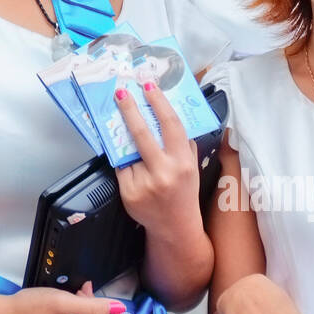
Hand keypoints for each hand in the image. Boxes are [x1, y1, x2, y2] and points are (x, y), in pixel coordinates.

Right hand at [0, 281, 123, 313]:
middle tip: (75, 293)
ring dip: (85, 311)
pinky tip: (67, 307)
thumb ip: (93, 306)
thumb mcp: (63, 302)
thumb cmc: (28, 309)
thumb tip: (120, 309)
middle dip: (92, 309)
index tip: (82, 294)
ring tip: (69, 298)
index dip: (99, 308)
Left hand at [112, 83, 201, 231]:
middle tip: (121, 93)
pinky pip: (121, 168)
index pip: (170, 125)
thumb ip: (183, 144)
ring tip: (122, 126)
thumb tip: (167, 112)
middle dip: (129, 110)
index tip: (148, 86)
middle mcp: (164, 173)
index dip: (158, 102)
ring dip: (125, 139)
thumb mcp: (191, 167)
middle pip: (142, 134)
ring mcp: (144, 184)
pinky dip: (124, 161)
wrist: (175, 228)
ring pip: (128, 151)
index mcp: (182, 163)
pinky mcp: (128, 193)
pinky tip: (129, 162)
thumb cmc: (183, 193)